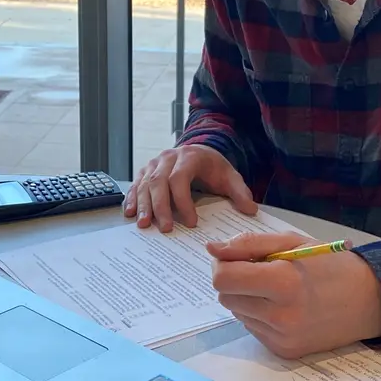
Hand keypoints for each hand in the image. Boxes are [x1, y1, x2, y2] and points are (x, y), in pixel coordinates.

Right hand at [124, 144, 255, 231]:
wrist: (200, 152)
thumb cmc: (214, 167)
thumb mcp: (230, 177)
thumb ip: (240, 192)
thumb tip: (250, 210)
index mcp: (189, 157)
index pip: (180, 178)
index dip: (183, 201)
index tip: (190, 222)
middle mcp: (168, 158)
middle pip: (158, 182)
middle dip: (160, 207)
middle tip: (165, 229)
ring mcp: (154, 163)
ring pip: (144, 183)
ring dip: (143, 205)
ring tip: (144, 224)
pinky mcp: (146, 170)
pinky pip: (136, 184)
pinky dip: (132, 198)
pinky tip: (130, 213)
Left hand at [208, 232, 380, 358]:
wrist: (371, 300)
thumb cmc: (331, 265)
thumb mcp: (292, 242)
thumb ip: (248, 244)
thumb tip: (212, 249)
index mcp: (282, 282)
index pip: (223, 279)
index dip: (222, 264)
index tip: (234, 257)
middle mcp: (280, 315)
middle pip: (225, 297)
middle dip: (234, 281)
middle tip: (258, 270)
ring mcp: (283, 338)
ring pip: (238, 314)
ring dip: (247, 298)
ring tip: (276, 289)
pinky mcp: (285, 352)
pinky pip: (254, 329)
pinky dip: (260, 315)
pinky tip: (284, 307)